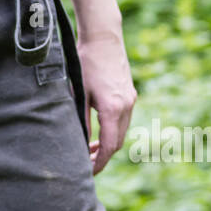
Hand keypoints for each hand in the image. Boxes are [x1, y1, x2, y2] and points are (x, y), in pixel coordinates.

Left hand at [75, 27, 137, 174]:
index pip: (109, 146)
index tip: (87, 172)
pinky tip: (99, 130)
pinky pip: (124, 119)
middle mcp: (126, 106)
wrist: (104, 38)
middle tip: (86, 163)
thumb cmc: (86, 63)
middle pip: (118, 142)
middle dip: (103, 156)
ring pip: (122, 131)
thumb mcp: (79, 93)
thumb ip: (81, 120)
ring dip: (109, 142)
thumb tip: (79, 144)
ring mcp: (131, 99)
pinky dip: (113, 129)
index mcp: (113, 108)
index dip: (99, 162)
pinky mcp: (130, 93)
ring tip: (90, 148)